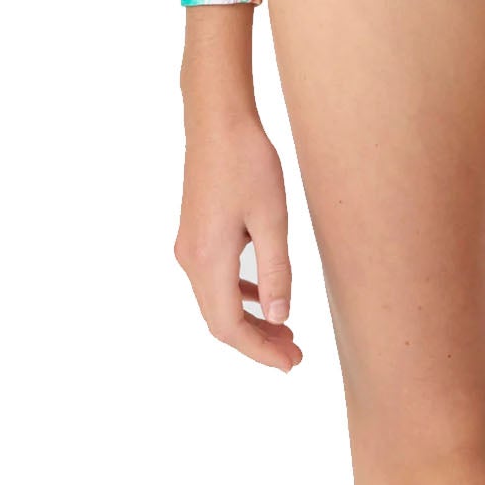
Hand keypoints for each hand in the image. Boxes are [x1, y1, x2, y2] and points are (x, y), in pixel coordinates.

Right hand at [175, 107, 303, 370]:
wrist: (217, 120)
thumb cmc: (248, 162)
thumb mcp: (272, 218)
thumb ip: (276, 271)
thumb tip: (281, 318)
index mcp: (208, 260)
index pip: (229, 327)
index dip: (259, 351)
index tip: (290, 364)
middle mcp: (191, 259)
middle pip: (220, 320)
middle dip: (257, 341)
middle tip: (294, 354)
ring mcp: (190, 246)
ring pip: (217, 300)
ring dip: (250, 320)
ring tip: (286, 332)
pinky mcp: (196, 233)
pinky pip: (216, 279)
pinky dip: (240, 296)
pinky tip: (265, 297)